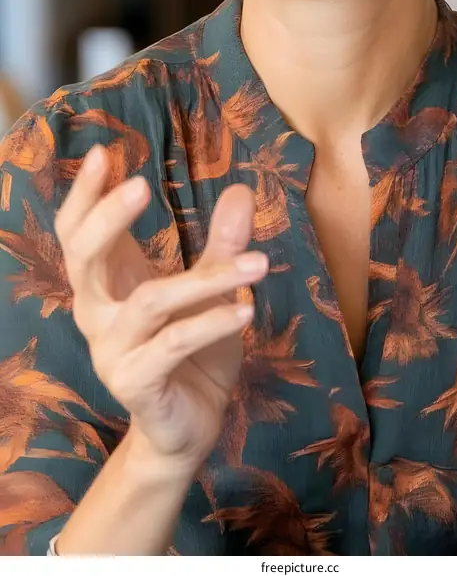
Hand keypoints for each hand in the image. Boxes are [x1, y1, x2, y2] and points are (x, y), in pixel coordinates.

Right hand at [54, 145, 266, 476]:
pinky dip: (212, 323)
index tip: (102, 151)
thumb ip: (221, 245)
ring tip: (258, 263)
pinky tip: (248, 309)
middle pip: (83, 257)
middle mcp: (97, 314)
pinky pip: (173, 345)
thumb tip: (242, 189)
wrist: (190, 427)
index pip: (77, 230)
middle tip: (140, 185)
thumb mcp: (212, 290)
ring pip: (148, 302)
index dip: (84, 193)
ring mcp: (111, 351)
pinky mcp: (135, 384)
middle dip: (108, 219)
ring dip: (206, 280)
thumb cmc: (194, 350)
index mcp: (106, 282)